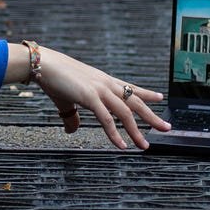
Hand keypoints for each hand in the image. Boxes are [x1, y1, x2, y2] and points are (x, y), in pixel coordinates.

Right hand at [5, 43, 171, 149]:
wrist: (43, 64)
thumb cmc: (53, 78)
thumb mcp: (66, 98)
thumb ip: (71, 116)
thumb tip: (73, 130)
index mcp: (103, 80)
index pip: (129, 87)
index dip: (146, 93)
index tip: (160, 98)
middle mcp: (105, 84)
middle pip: (134, 101)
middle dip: (151, 115)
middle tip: (166, 127)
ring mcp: (99, 90)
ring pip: (125, 112)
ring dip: (136, 130)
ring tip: (144, 145)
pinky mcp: (89, 97)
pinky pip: (106, 119)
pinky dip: (115, 134)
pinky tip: (121, 146)